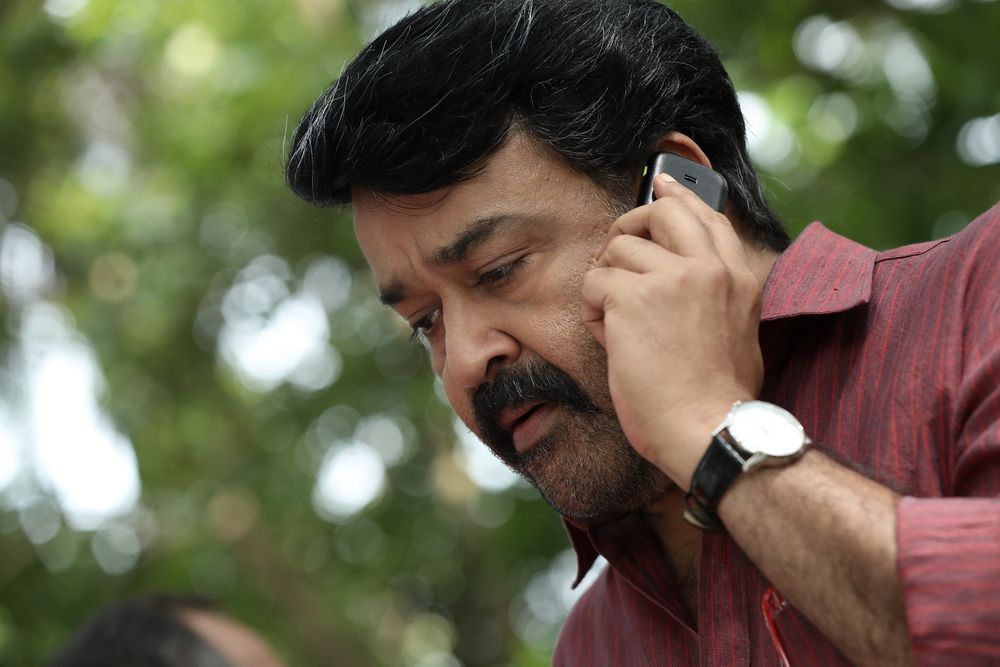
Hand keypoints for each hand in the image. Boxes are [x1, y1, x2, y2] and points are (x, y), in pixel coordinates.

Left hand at [581, 174, 764, 487]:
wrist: (709, 428)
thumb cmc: (717, 399)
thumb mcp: (737, 334)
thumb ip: (716, 298)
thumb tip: (676, 283)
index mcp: (738, 277)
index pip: (706, 217)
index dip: (679, 197)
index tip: (661, 185)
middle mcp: (708, 268)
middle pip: (661, 211)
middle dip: (629, 223)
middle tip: (614, 251)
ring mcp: (671, 278)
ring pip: (618, 248)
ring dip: (605, 282)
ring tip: (614, 322)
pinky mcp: (633, 297)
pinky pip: (594, 281)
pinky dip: (591, 309)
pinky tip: (607, 337)